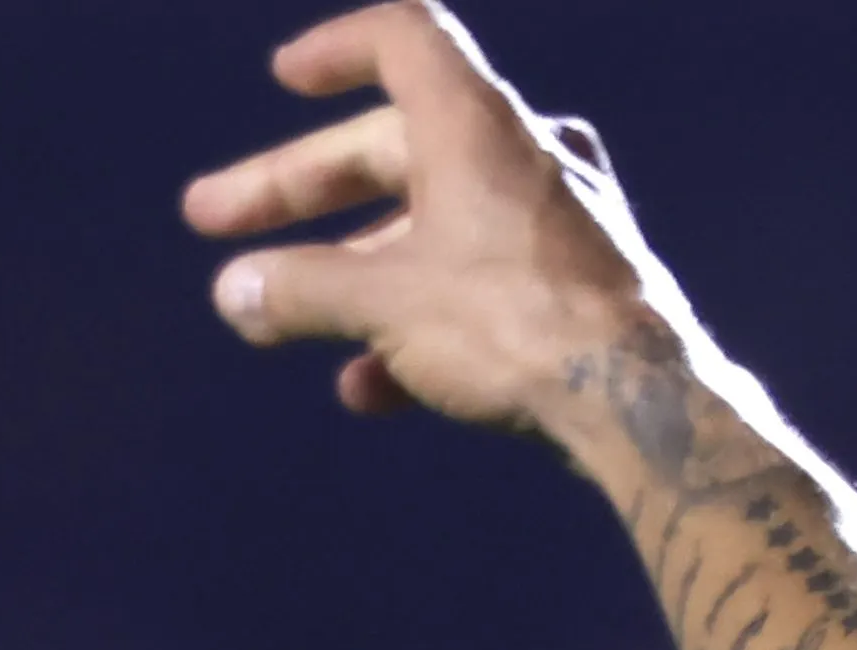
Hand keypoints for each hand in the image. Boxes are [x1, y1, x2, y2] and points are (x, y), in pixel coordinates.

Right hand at [184, 3, 678, 434]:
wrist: (642, 404)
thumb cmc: (516, 325)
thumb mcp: (384, 301)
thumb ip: (299, 290)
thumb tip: (235, 293)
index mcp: (475, 120)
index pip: (402, 38)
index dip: (337, 50)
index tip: (288, 80)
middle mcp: (522, 153)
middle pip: (392, 146)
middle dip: (298, 190)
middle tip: (214, 222)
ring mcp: (557, 219)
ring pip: (433, 225)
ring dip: (353, 270)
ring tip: (280, 323)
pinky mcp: (578, 284)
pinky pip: (481, 286)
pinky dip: (419, 320)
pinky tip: (372, 388)